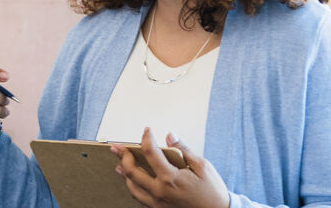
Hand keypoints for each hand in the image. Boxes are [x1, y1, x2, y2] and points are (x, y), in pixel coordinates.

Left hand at [110, 128, 228, 207]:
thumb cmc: (212, 191)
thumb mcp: (202, 166)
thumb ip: (183, 149)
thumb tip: (170, 135)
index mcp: (170, 178)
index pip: (150, 152)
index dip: (146, 138)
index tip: (147, 130)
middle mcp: (160, 192)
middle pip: (132, 171)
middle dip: (123, 156)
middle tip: (118, 148)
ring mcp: (157, 203)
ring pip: (132, 187)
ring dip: (124, 174)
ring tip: (119, 164)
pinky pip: (140, 198)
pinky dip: (133, 187)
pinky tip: (132, 181)